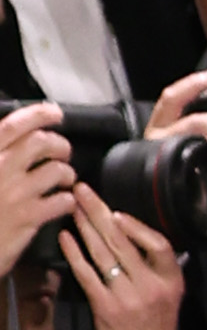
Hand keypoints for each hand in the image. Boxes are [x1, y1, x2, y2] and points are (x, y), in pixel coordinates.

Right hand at [0, 107, 76, 284]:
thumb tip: (13, 142)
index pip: (14, 126)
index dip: (38, 114)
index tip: (55, 113)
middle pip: (40, 143)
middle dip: (59, 144)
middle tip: (63, 151)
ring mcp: (15, 192)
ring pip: (56, 170)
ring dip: (67, 173)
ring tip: (66, 180)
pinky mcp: (28, 217)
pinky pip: (62, 201)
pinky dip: (69, 200)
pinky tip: (66, 203)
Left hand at [55, 201, 191, 329]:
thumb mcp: (168, 301)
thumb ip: (155, 273)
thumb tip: (132, 241)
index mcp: (171, 283)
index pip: (159, 244)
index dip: (136, 225)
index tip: (116, 212)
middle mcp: (152, 287)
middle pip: (123, 241)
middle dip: (99, 211)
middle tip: (82, 190)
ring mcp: (130, 297)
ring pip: (104, 253)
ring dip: (84, 226)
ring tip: (71, 207)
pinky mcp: (108, 309)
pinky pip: (88, 274)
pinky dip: (74, 253)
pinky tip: (65, 238)